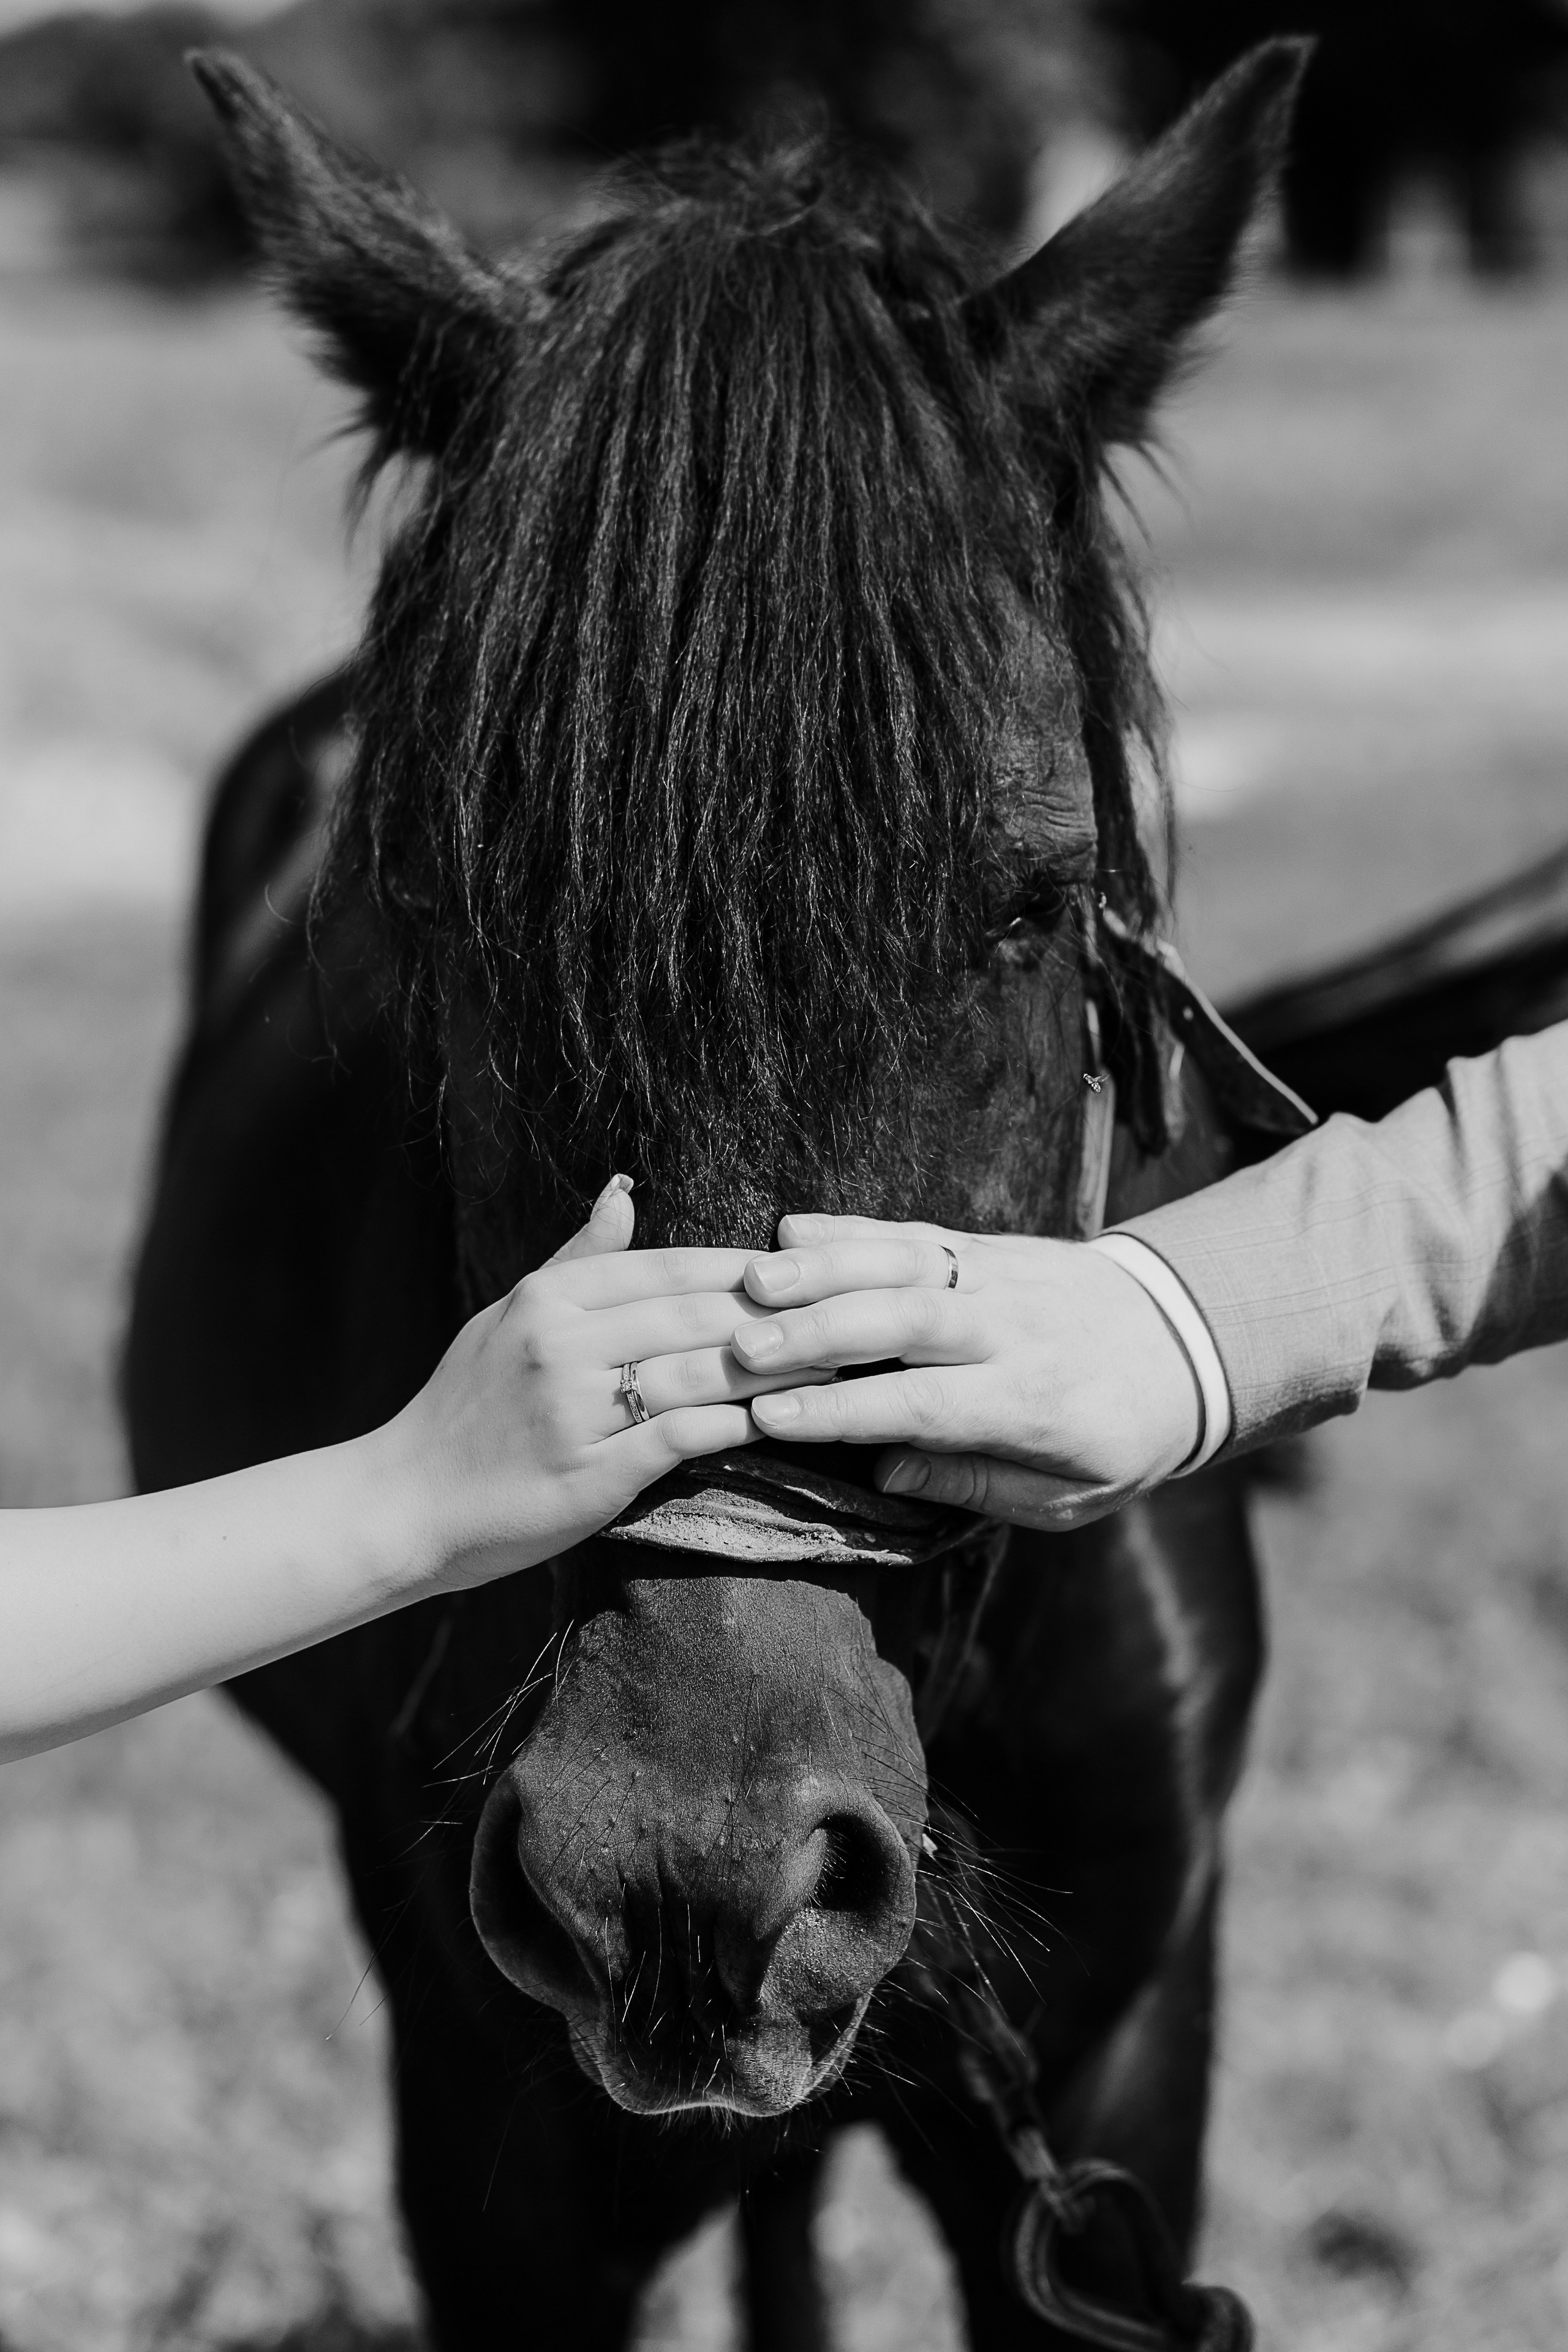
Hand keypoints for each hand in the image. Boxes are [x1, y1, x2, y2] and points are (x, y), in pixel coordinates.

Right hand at [382, 1177, 833, 1587]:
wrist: (403, 1504)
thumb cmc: (463, 1409)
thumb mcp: (508, 1316)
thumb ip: (578, 1259)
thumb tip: (625, 1187)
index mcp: (549, 1298)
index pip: (671, 1266)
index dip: (749, 1267)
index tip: (813, 1268)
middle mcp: (561, 1344)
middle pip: (698, 1314)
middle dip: (785, 1312)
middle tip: (855, 1309)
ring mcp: (574, 1410)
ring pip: (700, 1373)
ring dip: (781, 1369)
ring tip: (844, 1364)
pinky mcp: (589, 1475)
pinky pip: (682, 1438)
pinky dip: (738, 1426)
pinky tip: (785, 1421)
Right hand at [730, 1213, 1201, 1530]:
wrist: (1189, 1340)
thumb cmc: (1120, 1436)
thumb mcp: (1069, 1495)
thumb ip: (976, 1484)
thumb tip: (884, 1472)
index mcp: (1031, 1402)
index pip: (923, 1403)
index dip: (843, 1411)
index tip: (771, 1416)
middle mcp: (1009, 1329)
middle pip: (903, 1322)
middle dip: (818, 1332)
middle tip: (744, 1347)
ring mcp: (997, 1275)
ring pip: (902, 1263)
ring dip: (824, 1268)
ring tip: (755, 1280)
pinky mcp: (987, 1244)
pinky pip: (912, 1231)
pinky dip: (850, 1228)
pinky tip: (789, 1228)